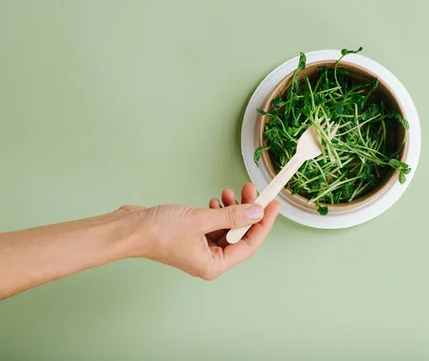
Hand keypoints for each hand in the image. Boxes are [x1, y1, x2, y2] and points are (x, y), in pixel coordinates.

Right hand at [128, 183, 279, 279]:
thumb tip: (256, 212)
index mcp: (214, 265)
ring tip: (229, 192)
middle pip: (240, 235)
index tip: (273, 206)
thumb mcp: (200, 220)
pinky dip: (218, 211)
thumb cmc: (157, 232)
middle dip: (247, 211)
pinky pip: (214, 224)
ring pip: (228, 227)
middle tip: (251, 191)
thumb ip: (232, 216)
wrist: (129, 229)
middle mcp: (209, 260)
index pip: (249, 245)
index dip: (263, 224)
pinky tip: (214, 200)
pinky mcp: (193, 237)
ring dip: (232, 209)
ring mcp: (201, 248)